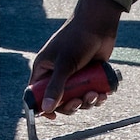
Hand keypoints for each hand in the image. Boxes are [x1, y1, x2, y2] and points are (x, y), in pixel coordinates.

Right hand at [31, 0, 120, 116]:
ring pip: (76, 99)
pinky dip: (96, 98)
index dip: (42, 106)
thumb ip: (56, 87)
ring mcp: (73, 76)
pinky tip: (103, 94)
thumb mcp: (65, 64)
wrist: (99, 24)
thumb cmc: (77, 38)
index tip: (53, 115)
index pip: (35, 93)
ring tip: (95, 94)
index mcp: (44, 68)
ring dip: (86, 101)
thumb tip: (47, 109)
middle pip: (58, 101)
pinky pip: (89, 95)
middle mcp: (56, 73)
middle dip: (71, 104)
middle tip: (79, 101)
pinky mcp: (88, 76)